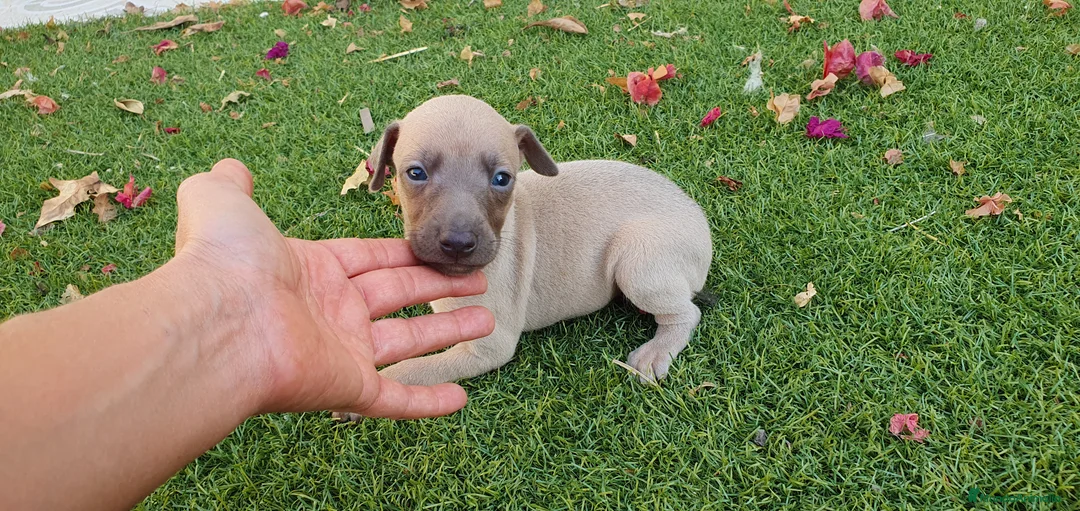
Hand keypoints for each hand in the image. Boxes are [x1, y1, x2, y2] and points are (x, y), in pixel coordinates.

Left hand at [172, 159, 494, 418]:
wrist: (217, 325)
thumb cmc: (223, 262)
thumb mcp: (222, 203)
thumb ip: (228, 186)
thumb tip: (229, 168)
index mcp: (310, 271)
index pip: (368, 258)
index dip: (402, 253)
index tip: (433, 249)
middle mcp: (328, 312)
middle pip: (397, 294)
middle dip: (438, 286)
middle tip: (477, 279)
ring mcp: (340, 353)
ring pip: (407, 342)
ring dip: (448, 331)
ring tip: (487, 319)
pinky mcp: (349, 388)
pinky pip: (398, 399)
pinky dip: (430, 403)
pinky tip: (461, 400)